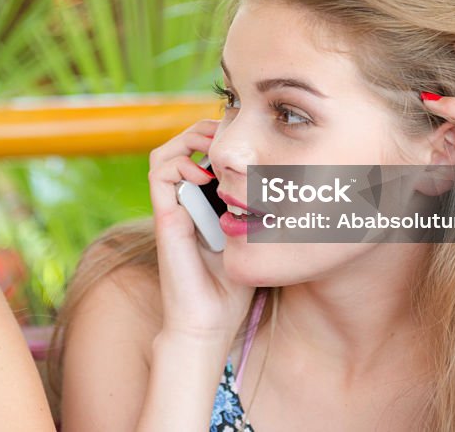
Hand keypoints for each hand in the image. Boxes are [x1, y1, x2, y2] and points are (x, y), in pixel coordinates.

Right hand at [148, 120, 253, 345]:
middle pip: (182, 143)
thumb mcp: (254, 240)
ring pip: (165, 152)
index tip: (246, 140)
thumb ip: (260, 216)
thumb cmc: (233, 287)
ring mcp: (172, 208)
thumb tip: (294, 190)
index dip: (218, 137)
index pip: (201, 152)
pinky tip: (206, 177)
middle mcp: (184, 200)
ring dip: (189, 141)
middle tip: (229, 135)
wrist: (208, 322)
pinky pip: (160, 173)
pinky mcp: (165, 218)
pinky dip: (180, 164)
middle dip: (205, 131)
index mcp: (202, 202)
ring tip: (214, 149)